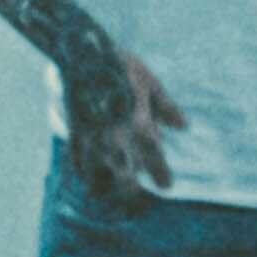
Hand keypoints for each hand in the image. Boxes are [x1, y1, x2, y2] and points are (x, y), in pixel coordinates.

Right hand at [70, 49, 182, 202]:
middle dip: (134, 196)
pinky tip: (89, 172)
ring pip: (99, 183)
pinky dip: (85, 172)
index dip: (163, 179)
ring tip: (113, 192)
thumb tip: (183, 126)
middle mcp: (117, 143)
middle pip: (126, 185)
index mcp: (141, 130)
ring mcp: (92, 143)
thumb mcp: (150, 84)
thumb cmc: (121, 67)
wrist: (83, 56)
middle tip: (139, 200)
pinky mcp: (73, 136)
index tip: (166, 186)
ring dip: (107, 189)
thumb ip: (166, 108)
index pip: (156, 166)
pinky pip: (78, 165)